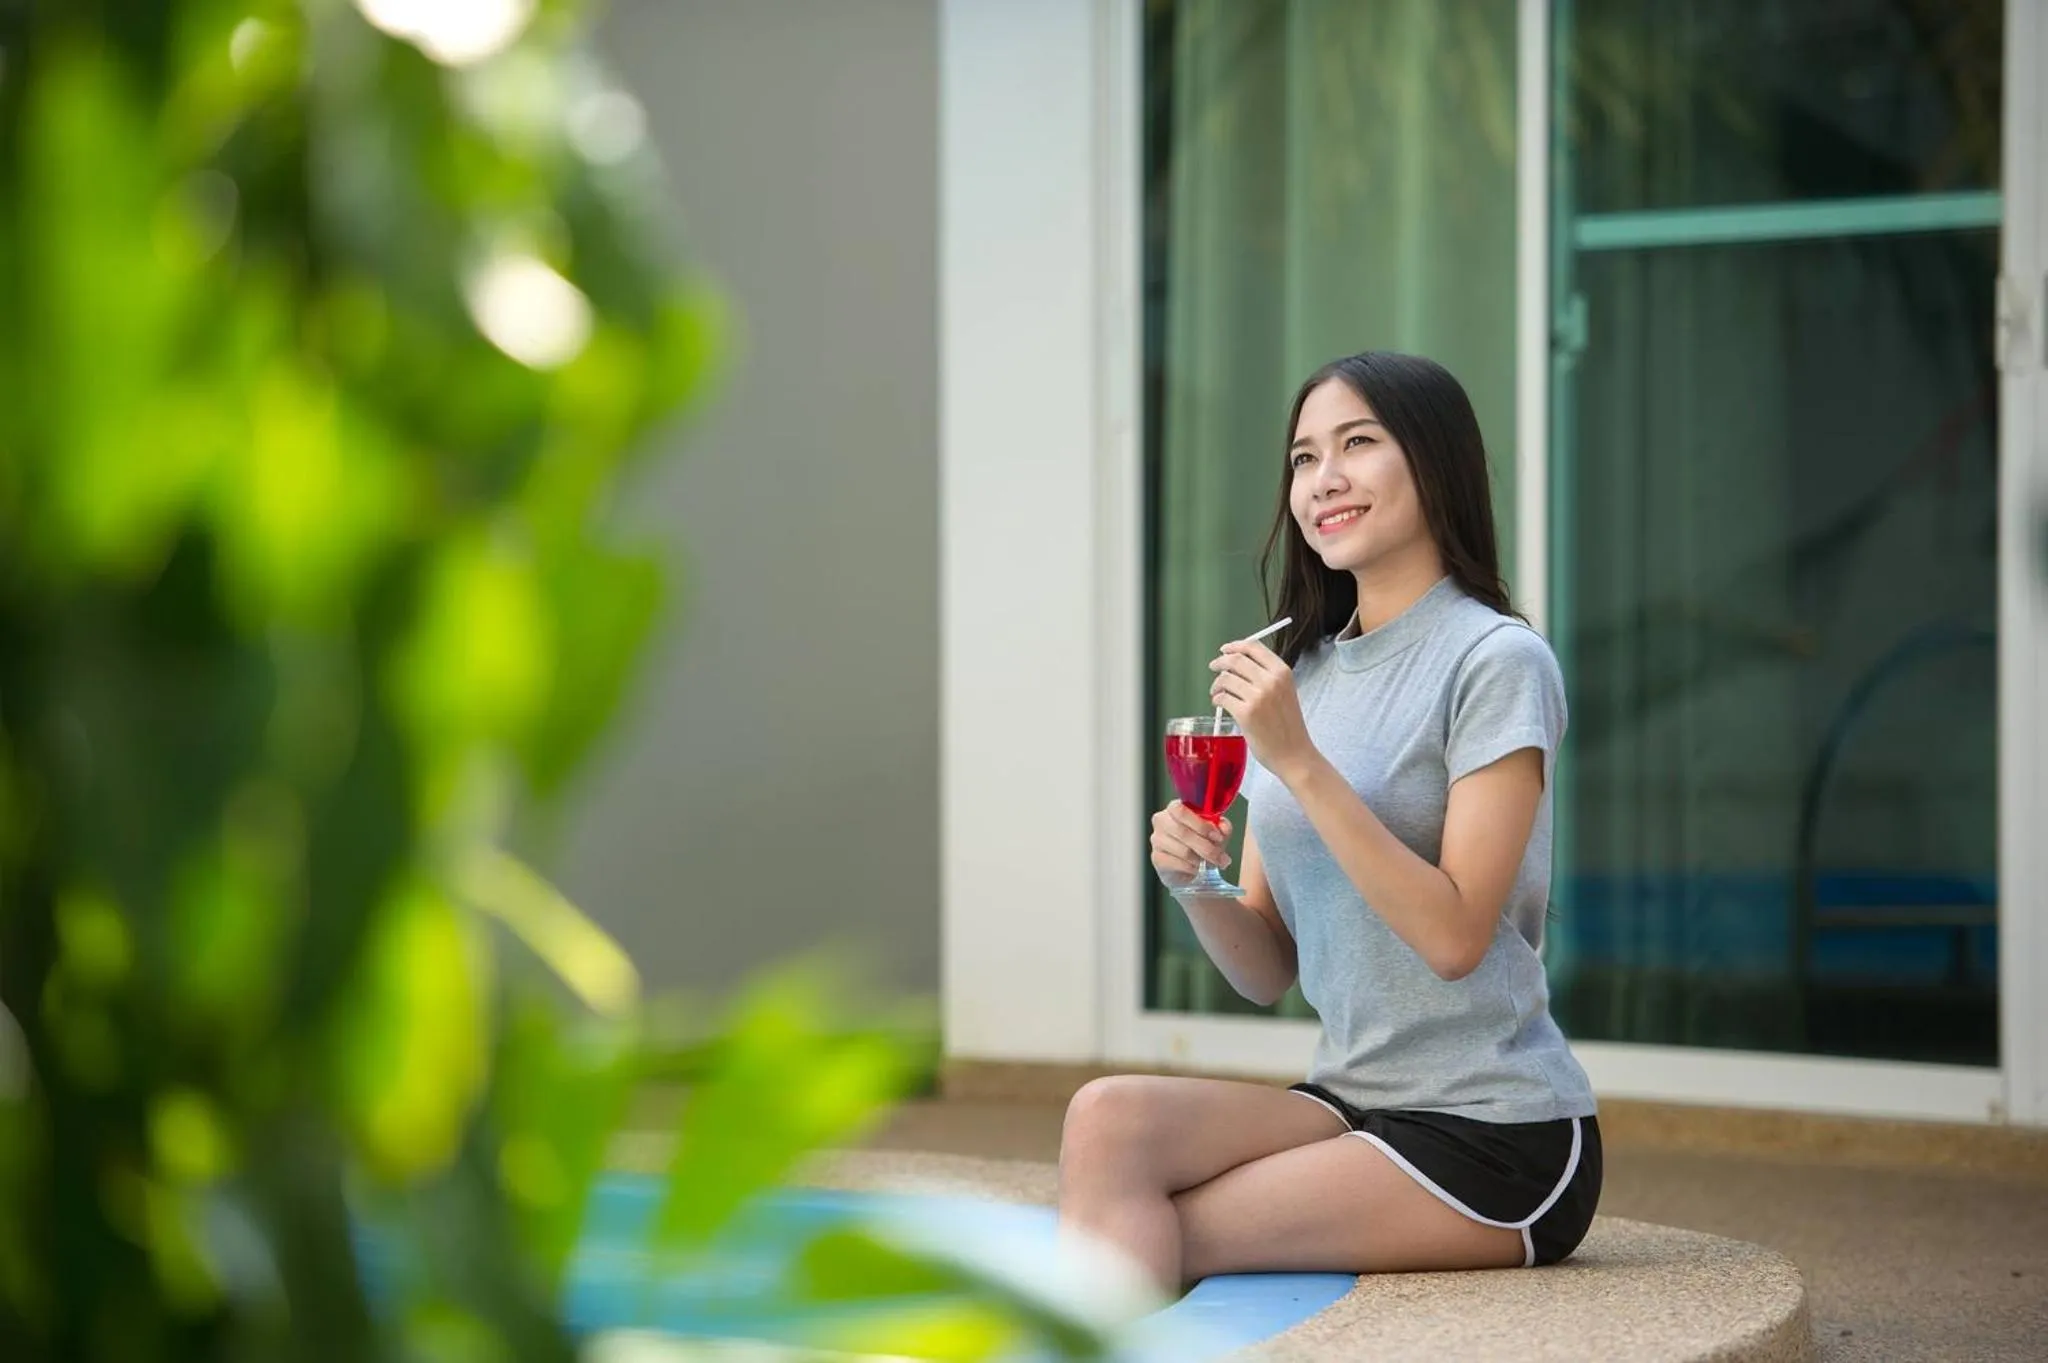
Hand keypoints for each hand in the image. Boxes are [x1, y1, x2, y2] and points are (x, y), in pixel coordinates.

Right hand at [1149, 801, 1230, 890]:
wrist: (1186, 865)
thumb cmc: (1199, 841)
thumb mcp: (1215, 831)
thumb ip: (1222, 827)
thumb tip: (1223, 829)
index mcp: (1175, 808)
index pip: (1181, 811)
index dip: (1201, 825)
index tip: (1217, 837)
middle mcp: (1162, 821)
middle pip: (1183, 833)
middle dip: (1207, 847)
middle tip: (1221, 858)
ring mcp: (1157, 840)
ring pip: (1183, 851)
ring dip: (1201, 859)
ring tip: (1210, 863)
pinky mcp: (1157, 858)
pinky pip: (1178, 864)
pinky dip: (1192, 868)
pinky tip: (1197, 868)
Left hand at [1209, 639, 1313, 780]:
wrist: (1294, 754)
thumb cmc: (1288, 726)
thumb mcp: (1285, 692)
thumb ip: (1267, 676)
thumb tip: (1238, 663)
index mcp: (1282, 672)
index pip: (1254, 648)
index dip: (1235, 646)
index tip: (1225, 650)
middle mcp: (1270, 681)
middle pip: (1236, 660)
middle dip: (1220, 662)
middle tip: (1214, 667)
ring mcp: (1258, 697)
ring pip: (1226, 679)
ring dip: (1217, 684)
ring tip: (1217, 692)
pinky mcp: (1245, 714)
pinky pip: (1222, 698)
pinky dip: (1217, 699)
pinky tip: (1219, 704)